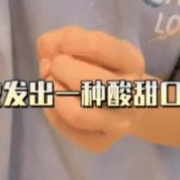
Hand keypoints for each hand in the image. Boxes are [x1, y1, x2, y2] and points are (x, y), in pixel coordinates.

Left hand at [36, 25, 145, 152]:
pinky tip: (54, 98)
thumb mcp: (90, 42)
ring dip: (53, 92)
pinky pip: (65, 128)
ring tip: (50, 81)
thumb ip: (66, 37)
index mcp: (133, 62)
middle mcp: (132, 95)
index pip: (99, 46)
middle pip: (86, 81)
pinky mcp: (101, 142)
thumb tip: (47, 56)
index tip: (62, 43)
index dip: (71, 41)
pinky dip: (51, 110)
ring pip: (76, 113)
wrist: (123, 102)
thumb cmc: (102, 65)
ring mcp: (119, 123)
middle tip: (54, 64)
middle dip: (59, 68)